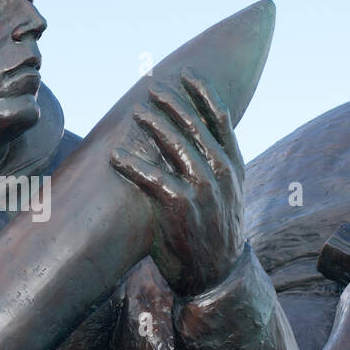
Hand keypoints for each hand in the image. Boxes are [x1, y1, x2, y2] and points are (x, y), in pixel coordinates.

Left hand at [109, 67, 245, 295]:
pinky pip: (154, 180)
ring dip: (154, 127)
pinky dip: (133, 166)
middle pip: (195, 126)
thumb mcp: (225, 194)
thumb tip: (190, 138)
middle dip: (173, 103)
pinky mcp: (181, 208)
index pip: (220, 119)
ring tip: (136, 113)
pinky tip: (116, 156)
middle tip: (153, 86)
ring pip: (176, 147)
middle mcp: (222, 173)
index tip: (187, 73)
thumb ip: (212, 166)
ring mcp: (204, 190)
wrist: (218, 275)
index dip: (203, 93)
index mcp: (233, 165)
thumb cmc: (213, 231)